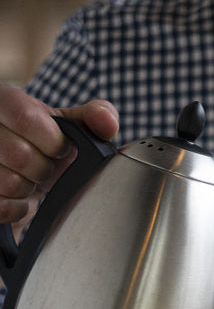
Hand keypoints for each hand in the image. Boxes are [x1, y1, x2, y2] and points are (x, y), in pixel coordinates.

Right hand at [0, 84, 117, 230]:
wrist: (19, 174)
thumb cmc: (42, 145)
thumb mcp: (65, 126)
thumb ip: (91, 119)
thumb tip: (108, 124)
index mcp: (4, 100)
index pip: (25, 116)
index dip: (53, 140)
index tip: (63, 149)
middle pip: (20, 154)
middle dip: (44, 168)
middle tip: (44, 166)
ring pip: (10, 182)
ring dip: (29, 187)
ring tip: (28, 178)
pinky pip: (3, 207)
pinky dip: (17, 207)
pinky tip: (17, 196)